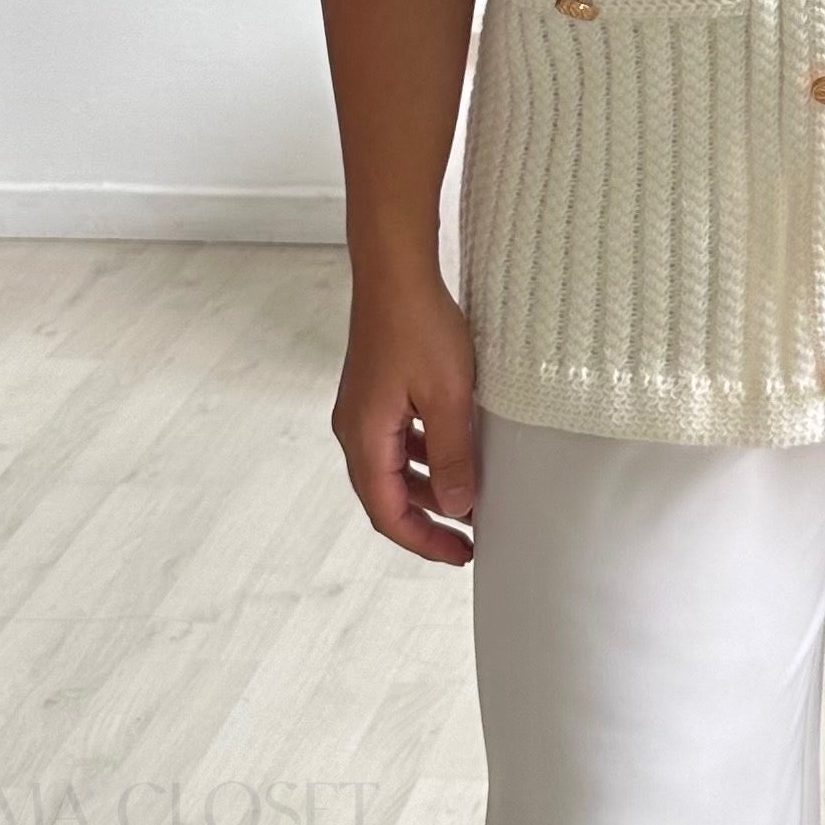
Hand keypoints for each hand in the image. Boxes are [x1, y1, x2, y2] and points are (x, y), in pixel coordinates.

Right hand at [331, 267, 480, 563]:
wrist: (394, 270)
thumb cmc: (418, 325)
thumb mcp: (449, 397)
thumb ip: (454, 455)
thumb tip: (458, 507)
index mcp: (365, 438)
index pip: (387, 513)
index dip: (424, 541)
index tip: (462, 554)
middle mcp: (355, 429)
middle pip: (386, 495)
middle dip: (428, 520)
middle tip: (469, 538)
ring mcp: (363, 410)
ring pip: (394, 468)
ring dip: (429, 487)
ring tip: (469, 499)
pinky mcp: (376, 392)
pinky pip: (398, 439)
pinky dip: (425, 456)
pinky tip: (456, 452)